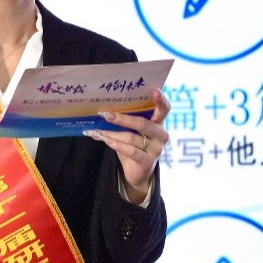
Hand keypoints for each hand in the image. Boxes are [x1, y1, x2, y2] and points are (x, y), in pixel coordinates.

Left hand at [84, 87, 170, 202]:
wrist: (138, 172)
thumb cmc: (134, 145)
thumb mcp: (131, 131)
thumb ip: (122, 121)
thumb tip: (101, 110)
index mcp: (158, 123)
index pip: (164, 109)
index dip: (161, 99)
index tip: (153, 90)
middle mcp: (161, 135)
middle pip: (143, 123)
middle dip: (122, 118)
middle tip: (105, 114)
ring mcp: (156, 149)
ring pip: (132, 137)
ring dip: (112, 133)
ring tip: (98, 131)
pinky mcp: (148, 161)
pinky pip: (131, 151)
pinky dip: (116, 144)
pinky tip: (106, 140)